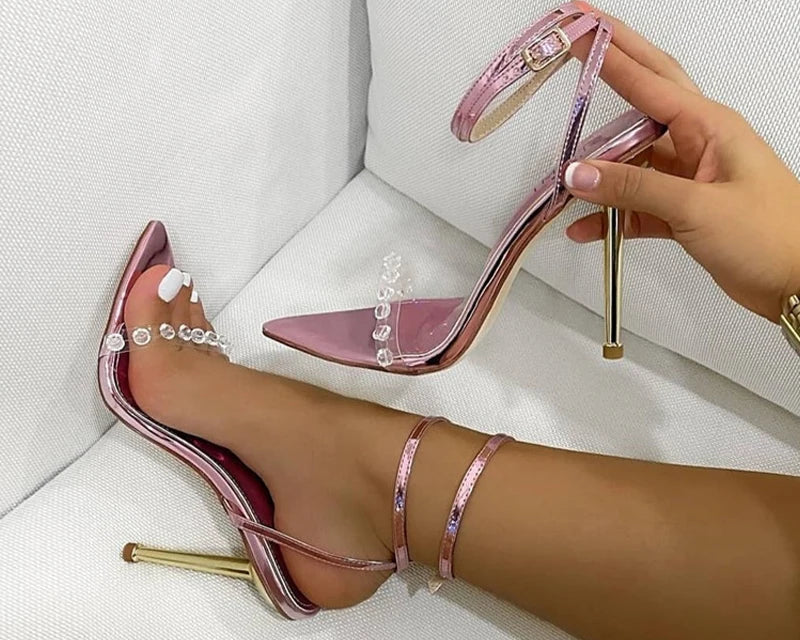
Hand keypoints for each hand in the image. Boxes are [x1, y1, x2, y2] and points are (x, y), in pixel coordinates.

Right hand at [564, 11, 799, 322]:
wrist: (798, 285)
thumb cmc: (772, 237)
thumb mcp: (697, 208)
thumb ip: (633, 188)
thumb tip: (581, 174)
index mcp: (710, 127)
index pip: (649, 79)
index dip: (611, 51)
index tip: (579, 28)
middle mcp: (698, 144)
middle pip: (641, 99)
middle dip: (607, 71)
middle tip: (574, 44)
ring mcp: (689, 177)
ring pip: (630, 162)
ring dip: (599, 172)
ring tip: (565, 181)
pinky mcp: (682, 211)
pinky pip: (635, 205)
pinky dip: (610, 217)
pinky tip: (587, 228)